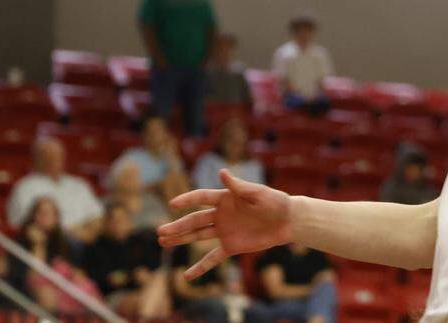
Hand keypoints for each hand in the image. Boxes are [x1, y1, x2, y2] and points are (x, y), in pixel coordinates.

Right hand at [157, 169, 292, 279]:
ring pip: (198, 236)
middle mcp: (221, 215)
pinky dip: (201, 267)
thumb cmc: (274, 201)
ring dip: (181, 240)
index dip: (187, 200)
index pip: (202, 198)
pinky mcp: (232, 247)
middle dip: (178, 227)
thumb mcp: (257, 193)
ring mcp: (225, 231)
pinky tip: (187, 276)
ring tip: (163, 243)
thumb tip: (221, 172)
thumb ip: (238, 186)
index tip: (172, 204)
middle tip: (160, 232)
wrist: (287, 220)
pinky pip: (213, 258)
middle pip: (195, 220)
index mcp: (226, 198)